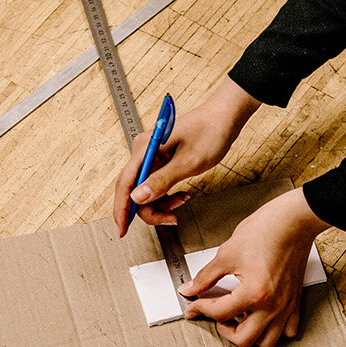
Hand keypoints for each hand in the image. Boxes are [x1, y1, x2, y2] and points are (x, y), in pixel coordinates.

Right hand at [113, 77, 262, 236]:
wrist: (224, 117)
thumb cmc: (210, 132)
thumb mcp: (189, 162)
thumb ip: (162, 181)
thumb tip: (137, 198)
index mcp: (145, 148)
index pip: (125, 184)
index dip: (122, 209)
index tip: (121, 229)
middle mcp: (144, 151)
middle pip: (134, 190)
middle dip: (151, 208)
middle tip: (172, 218)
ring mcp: (151, 155)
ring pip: (145, 190)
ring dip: (161, 203)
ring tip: (182, 201)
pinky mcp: (160, 159)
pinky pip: (155, 184)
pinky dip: (166, 195)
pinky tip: (181, 195)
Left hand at [180, 189, 329, 346]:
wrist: (294, 220)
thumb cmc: (267, 230)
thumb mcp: (227, 253)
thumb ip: (206, 276)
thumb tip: (191, 288)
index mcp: (254, 293)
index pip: (219, 313)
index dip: (199, 308)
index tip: (193, 305)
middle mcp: (272, 306)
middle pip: (243, 340)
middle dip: (224, 331)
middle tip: (216, 316)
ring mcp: (286, 306)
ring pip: (268, 342)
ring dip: (250, 335)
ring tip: (239, 319)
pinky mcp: (295, 301)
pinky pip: (288, 330)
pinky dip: (274, 330)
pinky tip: (262, 316)